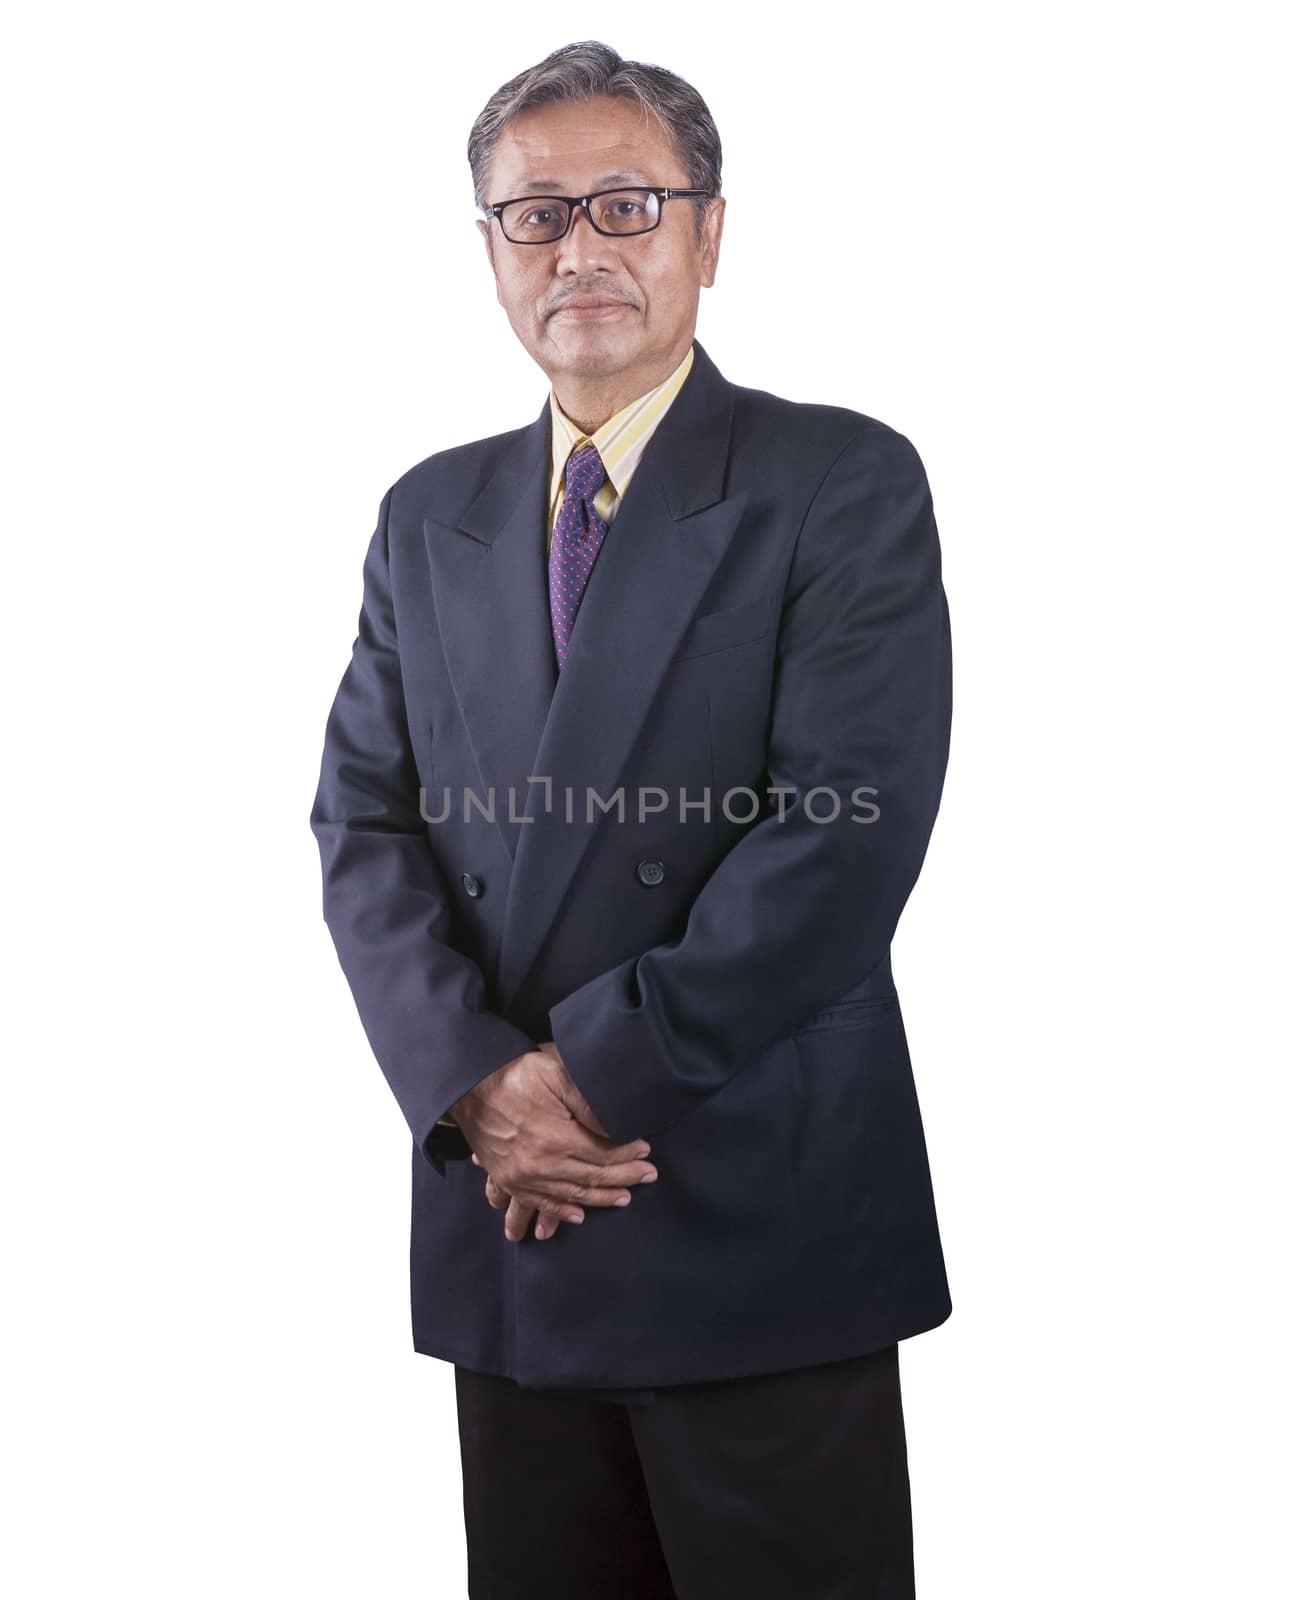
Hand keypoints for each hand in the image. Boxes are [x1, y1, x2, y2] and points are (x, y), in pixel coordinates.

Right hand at [453, 1042, 656, 1241]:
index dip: (627, 1154)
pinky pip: (538, 1203)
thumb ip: (586, 1099)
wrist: (467, 1085)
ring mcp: (522, 1176)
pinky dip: (560, 1213)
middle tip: (648, 1176)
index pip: (602, 1154)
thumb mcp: (555, 1071)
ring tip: (624, 1198)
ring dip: (600, 1198)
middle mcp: (539, 1164)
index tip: (646, 1151)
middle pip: (591, 1178)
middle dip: (624, 1178)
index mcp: (554, 1138)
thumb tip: (614, 1123)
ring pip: (570, 1195)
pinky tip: (578, 1216)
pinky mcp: (508, 1179)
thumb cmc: (514, 1073)